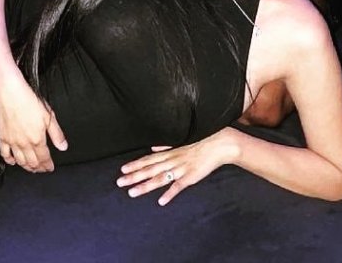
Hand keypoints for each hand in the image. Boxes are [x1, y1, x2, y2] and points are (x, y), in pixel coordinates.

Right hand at [0, 76, 66, 172]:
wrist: (11, 93)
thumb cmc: (30, 101)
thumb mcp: (49, 116)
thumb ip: (56, 134)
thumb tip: (63, 147)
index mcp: (37, 139)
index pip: (44, 158)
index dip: (48, 165)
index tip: (50, 168)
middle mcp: (24, 144)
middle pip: (32, 162)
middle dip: (38, 168)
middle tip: (42, 170)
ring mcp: (12, 142)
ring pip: (20, 161)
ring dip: (26, 167)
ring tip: (31, 168)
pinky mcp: (3, 138)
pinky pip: (5, 155)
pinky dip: (10, 161)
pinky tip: (14, 162)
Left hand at [117, 131, 237, 205]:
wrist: (222, 143)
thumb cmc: (203, 138)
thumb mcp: (183, 139)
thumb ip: (167, 144)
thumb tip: (153, 146)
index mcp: (171, 151)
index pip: (150, 159)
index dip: (136, 164)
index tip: (123, 169)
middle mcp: (174, 159)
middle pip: (151, 169)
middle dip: (134, 176)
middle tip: (119, 183)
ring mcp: (182, 168)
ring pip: (161, 178)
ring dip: (146, 186)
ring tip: (132, 193)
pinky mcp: (192, 176)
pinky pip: (179, 186)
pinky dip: (170, 193)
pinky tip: (161, 201)